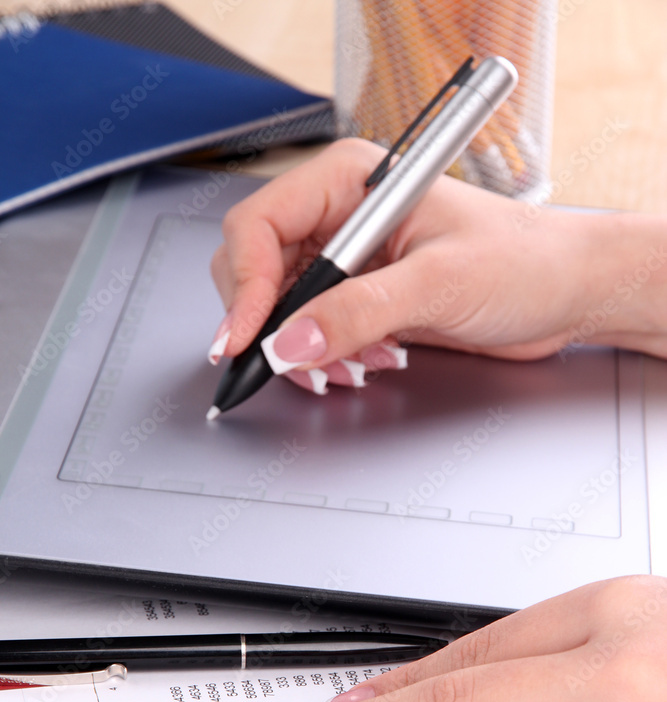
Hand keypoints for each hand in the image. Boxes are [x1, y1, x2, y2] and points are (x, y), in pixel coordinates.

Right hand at [209, 139, 666, 391]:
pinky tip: (361, 363)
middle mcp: (341, 218)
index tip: (244, 337)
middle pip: (256, 270)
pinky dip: (324, 358)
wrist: (565, 293)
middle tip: (292, 362)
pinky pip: (313, 331)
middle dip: (270, 325)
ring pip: (280, 309)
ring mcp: (349, 260)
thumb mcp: (439, 283)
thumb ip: (359, 312)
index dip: (243, 285)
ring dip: (302, 349)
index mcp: (351, 183)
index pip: (259, 226)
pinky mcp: (363, 297)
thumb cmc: (524, 260)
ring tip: (345, 367)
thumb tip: (290, 342)